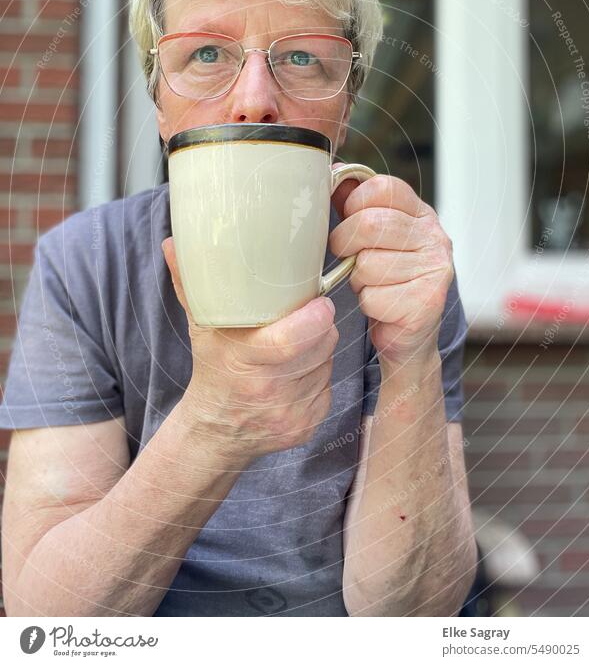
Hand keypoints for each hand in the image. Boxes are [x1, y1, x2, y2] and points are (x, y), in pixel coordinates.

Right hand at [162, 237, 338, 463]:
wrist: (214, 432)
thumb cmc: (212, 370)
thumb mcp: (201, 328)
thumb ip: (190, 286)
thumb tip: (173, 243)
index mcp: (243, 363)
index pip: (292, 340)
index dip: (315, 319)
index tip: (321, 303)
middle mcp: (268, 392)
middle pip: (320, 346)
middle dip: (321, 327)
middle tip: (311, 315)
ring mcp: (289, 413)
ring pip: (328, 365)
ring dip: (321, 350)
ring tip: (300, 343)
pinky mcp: (306, 427)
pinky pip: (329, 388)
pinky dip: (320, 375)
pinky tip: (300, 371)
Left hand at [330, 168, 453, 362]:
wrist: (409, 332)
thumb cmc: (387, 278)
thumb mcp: (374, 236)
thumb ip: (355, 205)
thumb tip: (334, 174)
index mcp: (420, 213)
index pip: (382, 188)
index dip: (354, 204)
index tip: (350, 220)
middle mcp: (435, 237)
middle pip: (370, 224)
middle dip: (346, 244)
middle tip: (349, 257)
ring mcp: (435, 269)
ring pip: (368, 264)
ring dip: (358, 279)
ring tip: (373, 284)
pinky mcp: (428, 302)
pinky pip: (374, 297)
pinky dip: (369, 304)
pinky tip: (383, 305)